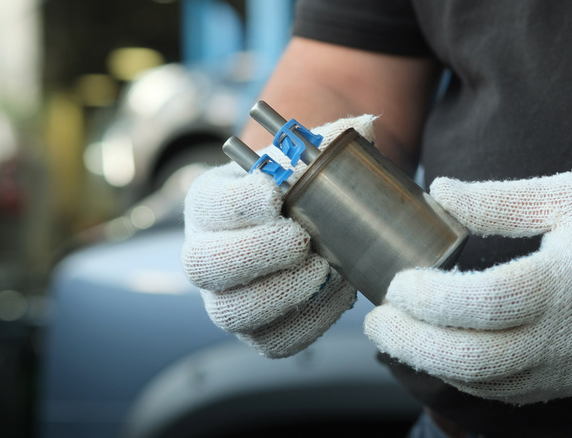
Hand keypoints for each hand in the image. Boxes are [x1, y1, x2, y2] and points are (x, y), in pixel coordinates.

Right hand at [182, 115, 375, 357]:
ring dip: (282, 293)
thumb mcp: (304, 158)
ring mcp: (226, 298)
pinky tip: (338, 292)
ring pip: (232, 312)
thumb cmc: (298, 189)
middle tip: (300, 240)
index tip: (276, 193)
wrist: (304, 225)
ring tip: (324, 270)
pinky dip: (309, 323)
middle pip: (204, 266)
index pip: (209, 205)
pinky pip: (273, 341)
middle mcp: (205, 254)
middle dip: (254, 253)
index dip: (239, 203)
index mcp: (209, 205)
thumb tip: (367, 126)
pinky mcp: (256, 331)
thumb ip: (329, 141)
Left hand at [364, 172, 571, 403]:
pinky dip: (464, 376)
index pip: (477, 304)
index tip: (397, 280)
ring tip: (399, 334)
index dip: (425, 297)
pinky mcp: (570, 382)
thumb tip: (439, 192)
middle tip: (376, 319)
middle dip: (409, 342)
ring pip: (481, 384)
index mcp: (560, 284)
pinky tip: (444, 350)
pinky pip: (505, 392)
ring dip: (429, 362)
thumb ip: (499, 200)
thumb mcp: (571, 195)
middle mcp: (560, 337)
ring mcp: (566, 368)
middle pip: (468, 359)